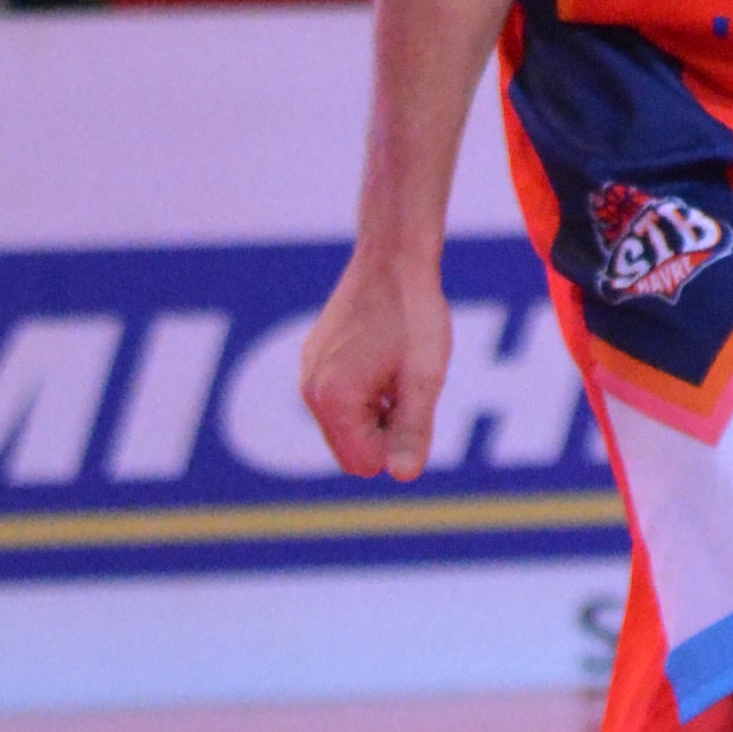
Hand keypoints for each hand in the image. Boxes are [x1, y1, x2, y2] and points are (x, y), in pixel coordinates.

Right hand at [300, 245, 452, 481]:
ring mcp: (308, 371)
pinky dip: (364, 391)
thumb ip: (413, 429)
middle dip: (384, 429)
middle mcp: (309, 389)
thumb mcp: (424, 375)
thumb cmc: (413, 313)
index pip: (364, 462)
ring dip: (376, 410)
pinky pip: (340, 398)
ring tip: (397, 366)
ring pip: (346, 424)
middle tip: (407, 383)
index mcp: (332, 398)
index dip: (398, 442)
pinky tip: (384, 355)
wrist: (394, 254)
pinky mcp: (314, 357)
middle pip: (351, 448)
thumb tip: (402, 477)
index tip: (412, 399)